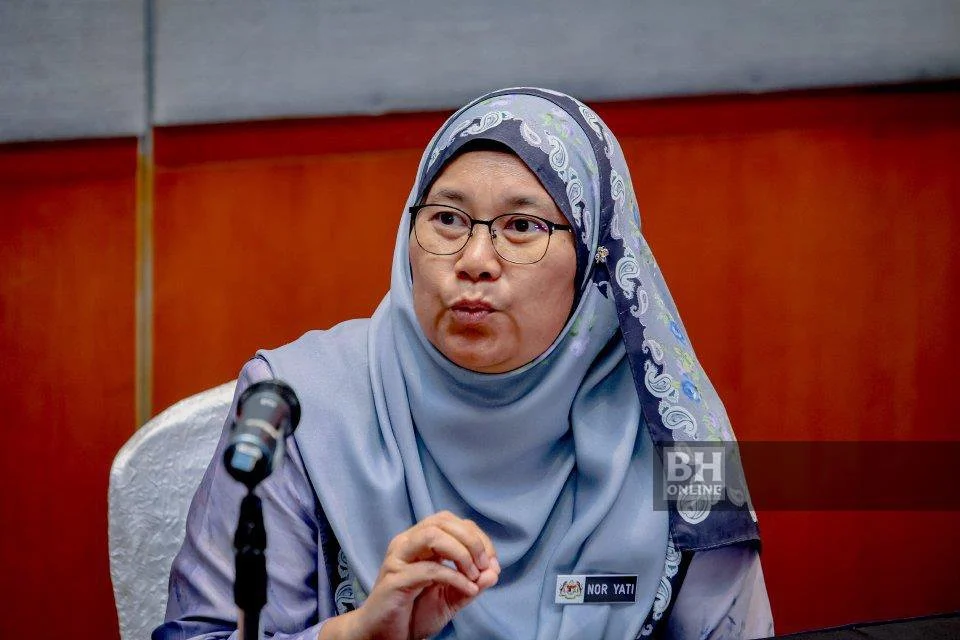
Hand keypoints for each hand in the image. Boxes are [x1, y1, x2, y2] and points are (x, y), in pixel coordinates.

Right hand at [319, 511, 499, 639]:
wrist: (383, 637)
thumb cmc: (414, 613)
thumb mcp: (450, 598)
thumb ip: (472, 583)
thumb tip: (494, 571)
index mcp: (419, 542)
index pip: (451, 521)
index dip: (476, 536)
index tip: (491, 561)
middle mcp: (407, 543)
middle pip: (442, 521)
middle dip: (471, 540)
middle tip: (485, 565)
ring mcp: (398, 558)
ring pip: (432, 535)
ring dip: (461, 552)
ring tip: (474, 574)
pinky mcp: (395, 579)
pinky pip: (429, 569)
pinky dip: (455, 577)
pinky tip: (468, 589)